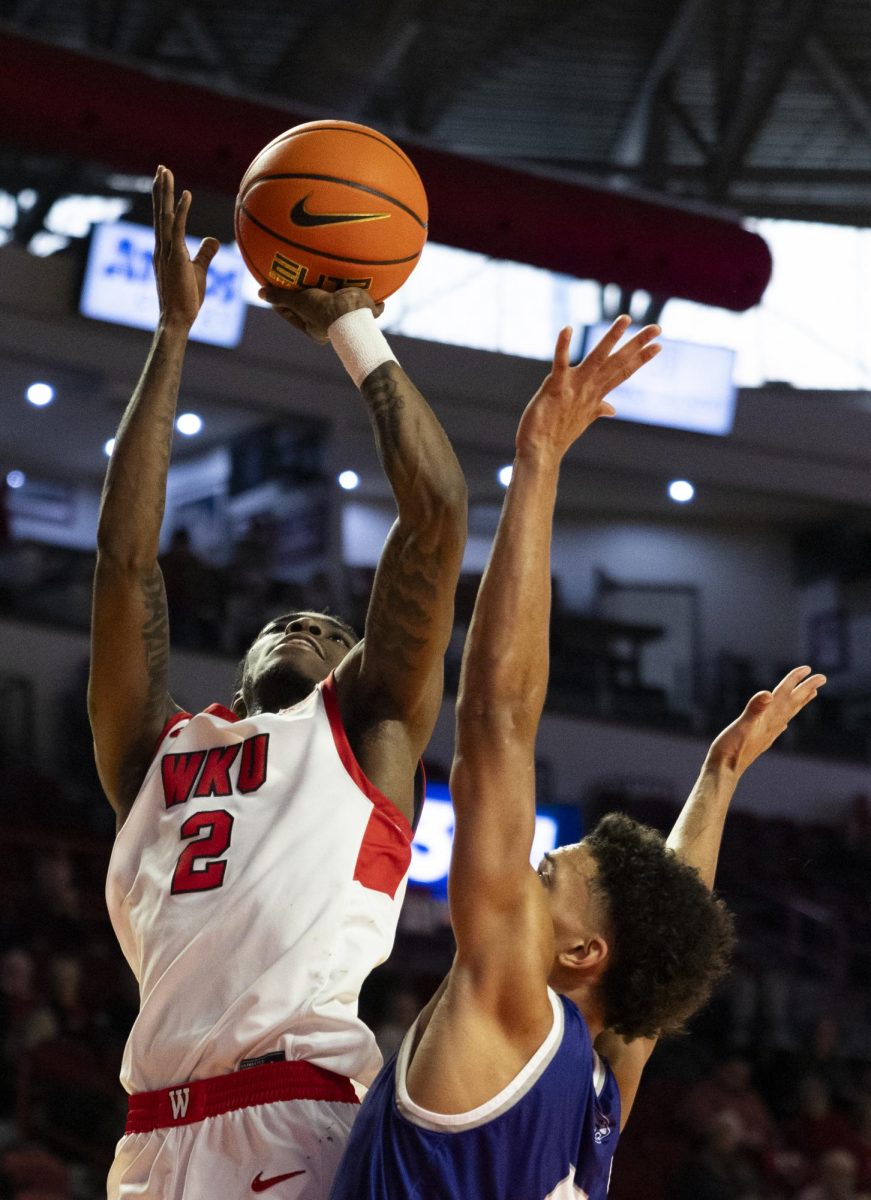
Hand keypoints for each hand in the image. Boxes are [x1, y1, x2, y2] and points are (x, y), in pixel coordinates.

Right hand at [152, 165, 219, 328]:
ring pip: (164, 215)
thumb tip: (213, 239)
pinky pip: (177, 229)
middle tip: (161, 167)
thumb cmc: (187, 299)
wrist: (177, 318)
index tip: (163, 180)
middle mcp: (161, 247)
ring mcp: (166, 251)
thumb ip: (204, 253)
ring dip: (165, 192)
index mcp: (165, 249)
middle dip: (160, 188)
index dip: (163, 199)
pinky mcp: (175, 257)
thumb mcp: (198, 271)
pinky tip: (186, 194)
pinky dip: (181, 211)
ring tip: (165, 171)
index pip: (164, 219)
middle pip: (160, 212)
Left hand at [258, 285, 383, 343]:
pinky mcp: (367, 313)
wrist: (353, 313)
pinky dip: (375, 304)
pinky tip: (378, 297)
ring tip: (339, 283)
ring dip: (342, 297)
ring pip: (345, 308)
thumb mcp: (300, 302)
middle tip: (305, 284)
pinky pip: (372, 307)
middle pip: (319, 311)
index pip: (295, 315)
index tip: (277, 291)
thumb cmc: (324, 311)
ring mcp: (351, 321)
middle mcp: (332, 327)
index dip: (284, 304)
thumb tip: (261, 293)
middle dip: (314, 300)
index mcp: (315, 330)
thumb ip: (281, 297)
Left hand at [515, 316, 659, 460]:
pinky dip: (563, 346)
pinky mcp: (555, 388)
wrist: (541, 453)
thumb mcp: (582, 418)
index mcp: (596, 395)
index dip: (640, 359)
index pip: (623, 373)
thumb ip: (598, 409)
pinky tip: (567, 328)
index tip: (659, 346)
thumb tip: (612, 409)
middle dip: (637, 345)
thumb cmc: (558, 435)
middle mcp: (589, 389)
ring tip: (625, 318)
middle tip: (657, 327)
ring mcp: (574, 388)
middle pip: (617, 363)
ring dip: (611, 338)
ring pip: (596, 358)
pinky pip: (560, 364)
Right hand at [706, 666, 825, 776]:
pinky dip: (785, 718)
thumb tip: (768, 693)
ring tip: (811, 694)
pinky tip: (784, 722)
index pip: (784, 695)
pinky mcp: (761, 740)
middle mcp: (772, 725)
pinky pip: (779, 725)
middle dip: (807, 689)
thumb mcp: (741, 726)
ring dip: (800, 702)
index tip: (807, 668)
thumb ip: (755, 710)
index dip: (794, 680)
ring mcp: (768, 734)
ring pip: (789, 714)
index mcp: (768, 718)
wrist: (724, 772)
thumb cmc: (730, 750)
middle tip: (822, 677)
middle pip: (793, 703)